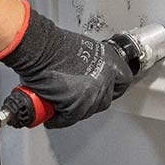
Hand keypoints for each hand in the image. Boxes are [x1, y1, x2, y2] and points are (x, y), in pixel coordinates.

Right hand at [0, 9, 133, 127]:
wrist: (40, 48)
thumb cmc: (55, 45)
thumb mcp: (84, 49)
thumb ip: (91, 64)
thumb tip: (86, 75)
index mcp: (110, 60)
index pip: (123, 81)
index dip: (113, 87)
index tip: (106, 89)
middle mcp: (106, 78)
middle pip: (105, 100)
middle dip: (92, 101)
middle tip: (78, 97)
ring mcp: (93, 93)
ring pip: (88, 111)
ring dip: (75, 110)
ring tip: (62, 104)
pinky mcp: (77, 106)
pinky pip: (69, 119)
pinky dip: (58, 119)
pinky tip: (52, 114)